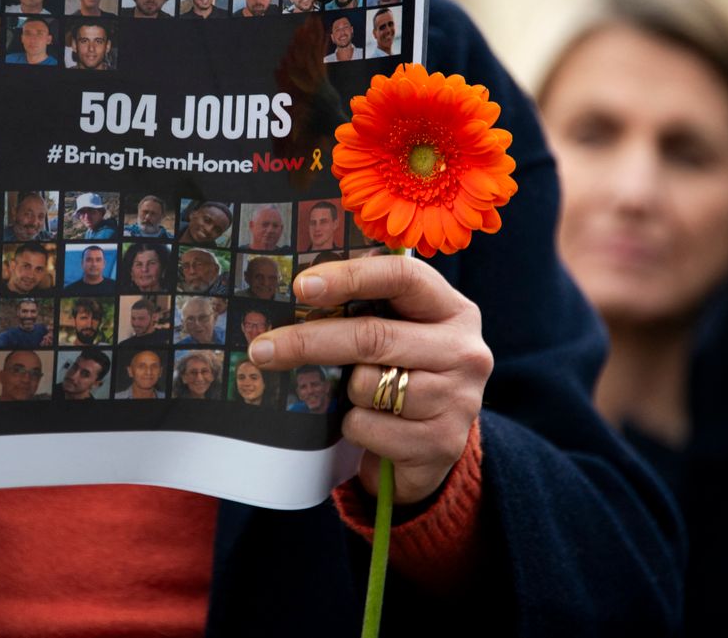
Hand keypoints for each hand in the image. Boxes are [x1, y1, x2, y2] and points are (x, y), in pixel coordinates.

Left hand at [249, 255, 491, 503]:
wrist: (431, 450)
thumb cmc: (402, 377)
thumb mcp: (397, 336)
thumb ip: (365, 312)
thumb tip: (294, 296)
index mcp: (453, 310)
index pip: (402, 277)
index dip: (349, 277)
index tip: (301, 286)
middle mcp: (465, 351)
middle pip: (373, 335)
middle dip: (309, 341)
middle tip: (262, 348)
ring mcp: (459, 400)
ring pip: (367, 385)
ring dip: (344, 393)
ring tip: (358, 398)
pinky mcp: (442, 443)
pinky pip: (368, 427)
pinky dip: (355, 428)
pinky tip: (373, 429)